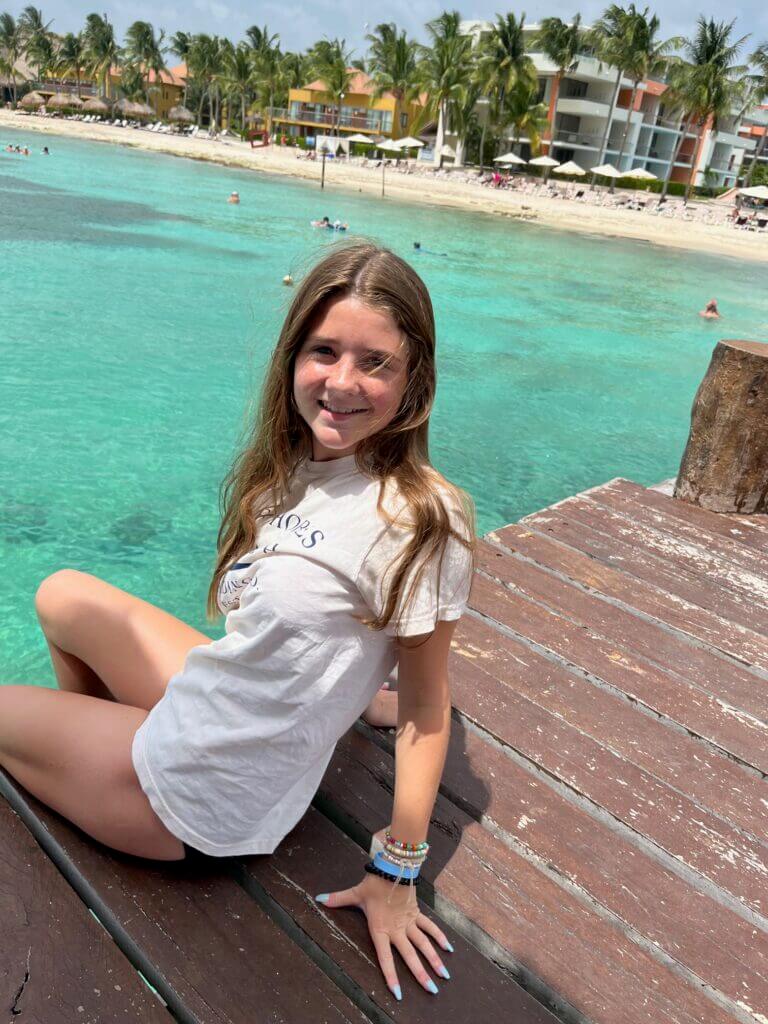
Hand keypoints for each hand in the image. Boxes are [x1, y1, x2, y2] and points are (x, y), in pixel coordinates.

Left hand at [316, 873, 452, 1001]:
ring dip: (434, 960)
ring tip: (444, 976)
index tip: (398, 993)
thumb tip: (319, 899)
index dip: (391, 975)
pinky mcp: (417, 913)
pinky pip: (430, 927)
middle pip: (410, 955)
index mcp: (380, 928)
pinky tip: (449, 949)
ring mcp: (409, 922)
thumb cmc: (374, 883)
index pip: (385, 957)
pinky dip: (439, 937)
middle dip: (420, 974)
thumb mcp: (356, 893)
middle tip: (432, 991)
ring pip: (423, 944)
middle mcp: (397, 929)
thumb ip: (338, 899)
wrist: (394, 867)